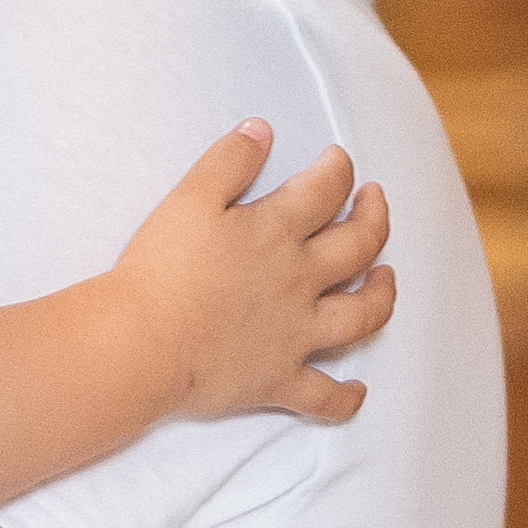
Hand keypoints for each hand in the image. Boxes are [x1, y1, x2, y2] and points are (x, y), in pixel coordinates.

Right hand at [117, 125, 394, 423]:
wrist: (142, 342)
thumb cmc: (159, 271)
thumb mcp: (189, 198)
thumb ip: (229, 160)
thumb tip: (261, 131)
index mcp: (275, 232)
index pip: (325, 189)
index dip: (337, 169)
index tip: (338, 160)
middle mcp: (298, 281)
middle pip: (358, 245)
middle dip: (374, 217)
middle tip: (372, 201)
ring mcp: (295, 334)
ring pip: (361, 315)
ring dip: (381, 294)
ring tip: (385, 278)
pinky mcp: (278, 380)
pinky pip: (324, 397)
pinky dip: (345, 397)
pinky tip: (357, 390)